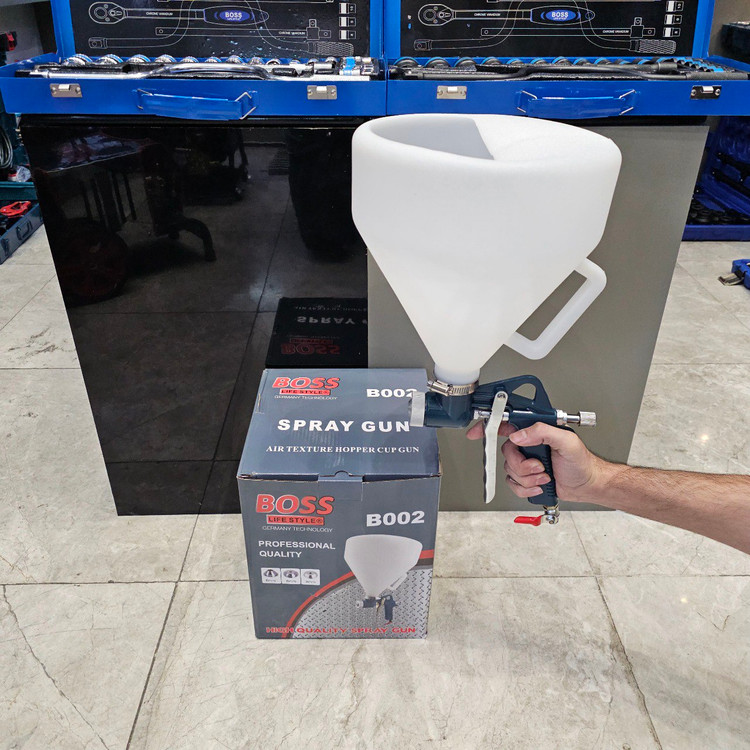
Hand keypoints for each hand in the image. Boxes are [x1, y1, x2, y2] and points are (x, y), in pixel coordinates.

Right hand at [466, 421, 611, 502]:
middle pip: (506, 452)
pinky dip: (526, 489)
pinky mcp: (526, 477)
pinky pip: (513, 484)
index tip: (476, 432)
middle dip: (522, 465)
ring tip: (545, 476)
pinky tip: (540, 486)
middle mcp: (529, 445)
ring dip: (528, 478)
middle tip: (538, 467)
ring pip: (509, 470)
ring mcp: (526, 461)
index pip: (507, 424)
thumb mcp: (567, 440)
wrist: (587, 485)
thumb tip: (519, 435)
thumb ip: (542, 432)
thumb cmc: (582, 462)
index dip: (489, 427)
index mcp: (536, 431)